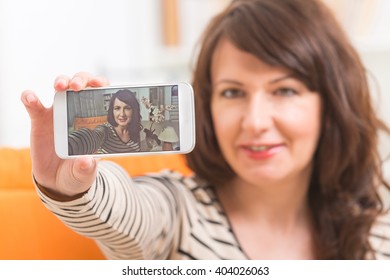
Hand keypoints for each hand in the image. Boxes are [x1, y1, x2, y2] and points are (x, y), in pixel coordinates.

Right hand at [21, 72, 108, 198]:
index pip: (101, 95)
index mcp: (95, 120)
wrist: (58, 181)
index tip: (100, 84)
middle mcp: (78, 112)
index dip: (101, 85)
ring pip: (61, 88)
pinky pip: (34, 105)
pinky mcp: (40, 120)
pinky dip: (30, 98)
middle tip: (78, 86)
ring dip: (61, 81)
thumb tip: (87, 161)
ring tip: (60, 86)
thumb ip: (87, 168)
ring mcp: (59, 114)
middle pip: (81, 85)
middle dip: (81, 79)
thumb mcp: (85, 173)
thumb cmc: (78, 172)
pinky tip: (30, 97)